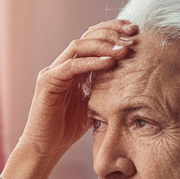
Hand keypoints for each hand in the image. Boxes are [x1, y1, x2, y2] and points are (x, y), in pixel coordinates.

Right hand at [2, 19, 136, 178]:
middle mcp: (62, 65)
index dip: (114, 30)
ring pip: (79, 45)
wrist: (45, 148)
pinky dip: (91, 62)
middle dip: (111, 31)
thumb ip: (105, 86)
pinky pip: (71, 65)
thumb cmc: (67, 129)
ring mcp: (53, 71)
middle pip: (87, 35)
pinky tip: (109, 62)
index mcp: (74, 67)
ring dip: (104, 45)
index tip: (134, 31)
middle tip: (132, 34)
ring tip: (124, 49)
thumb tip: (133, 77)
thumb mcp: (93, 103)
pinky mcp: (47, 81)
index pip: (94, 38)